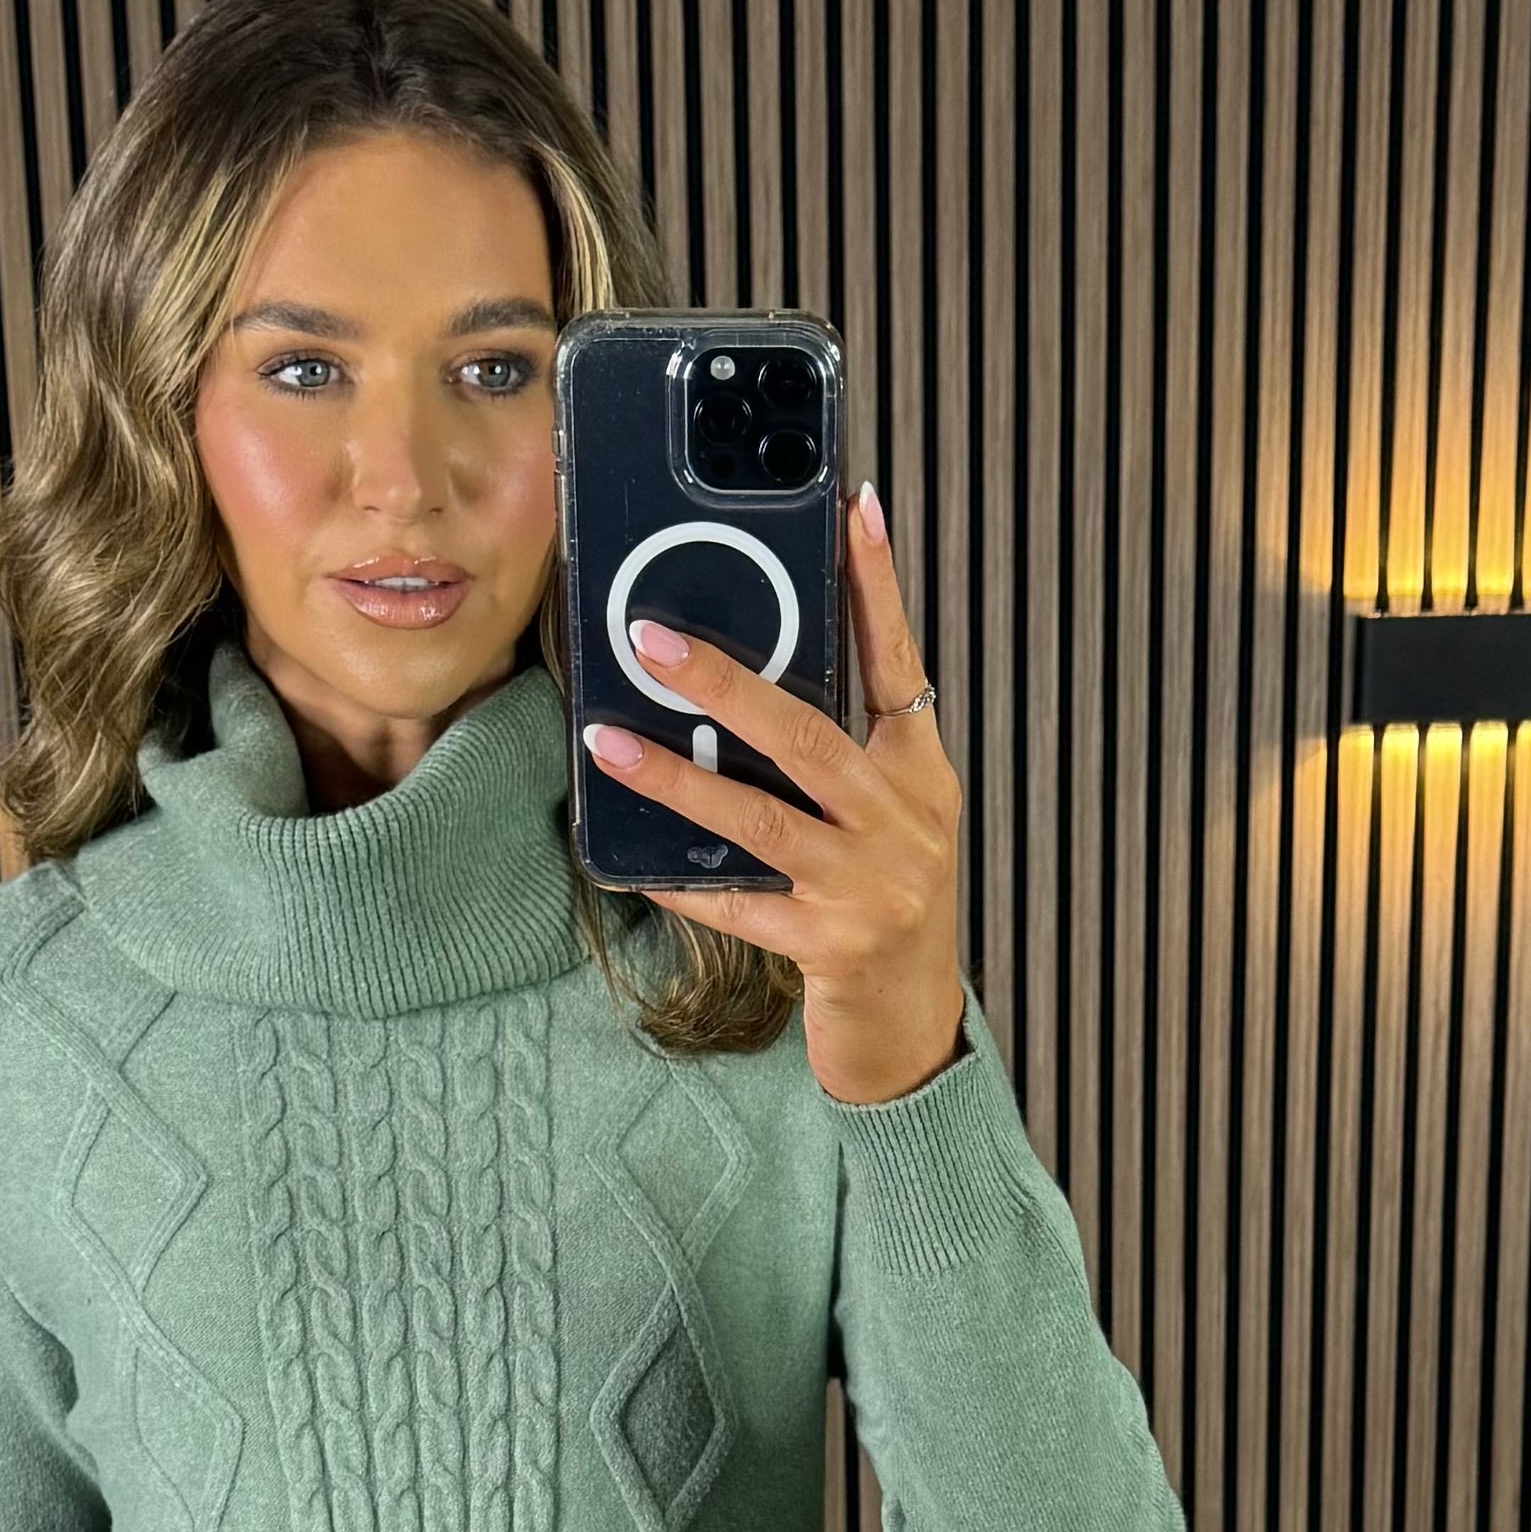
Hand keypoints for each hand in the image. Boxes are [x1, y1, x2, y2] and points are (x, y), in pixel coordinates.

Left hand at [579, 482, 967, 1106]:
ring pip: (761, 819)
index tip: (854, 504)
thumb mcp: (886, 818)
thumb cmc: (885, 905)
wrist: (916, 1027)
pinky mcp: (829, 949)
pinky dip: (683, 881)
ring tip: (608, 741)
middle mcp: (904, 821)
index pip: (898, 660)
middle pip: (808, 733)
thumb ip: (841, 755)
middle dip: (725, 681)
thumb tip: (752, 681)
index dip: (876, 584)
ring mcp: (868, 887)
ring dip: (677, 777)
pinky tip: (631, 860)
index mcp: (921, 772)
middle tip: (652, 639)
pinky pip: (739, 907)